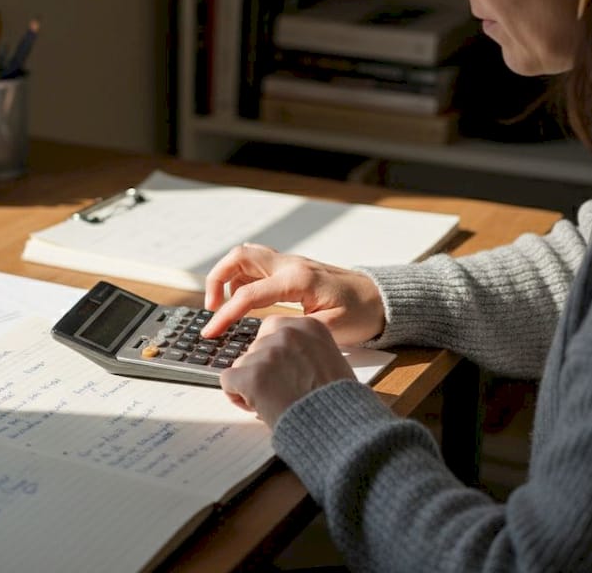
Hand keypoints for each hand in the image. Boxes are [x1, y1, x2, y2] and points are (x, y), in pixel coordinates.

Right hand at [200, 242, 385, 345]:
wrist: (380, 299)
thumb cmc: (361, 313)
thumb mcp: (332, 329)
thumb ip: (294, 329)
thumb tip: (264, 334)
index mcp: (298, 280)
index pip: (248, 294)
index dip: (225, 314)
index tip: (210, 332)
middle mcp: (290, 265)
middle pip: (239, 257)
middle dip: (216, 279)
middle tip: (211, 309)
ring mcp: (290, 263)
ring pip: (245, 257)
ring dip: (227, 277)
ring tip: (225, 307)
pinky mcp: (291, 269)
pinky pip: (257, 266)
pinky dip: (242, 279)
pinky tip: (245, 302)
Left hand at [219, 315, 354, 426]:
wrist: (338, 429)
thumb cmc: (337, 402)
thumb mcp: (329, 361)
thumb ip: (305, 350)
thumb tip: (282, 357)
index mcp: (308, 326)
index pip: (273, 330)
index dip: (275, 355)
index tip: (287, 372)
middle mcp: (286, 333)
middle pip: (255, 347)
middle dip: (262, 369)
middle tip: (281, 391)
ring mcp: (267, 353)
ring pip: (241, 365)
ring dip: (251, 385)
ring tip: (276, 402)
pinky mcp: (250, 375)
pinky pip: (227, 381)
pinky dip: (238, 397)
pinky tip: (259, 406)